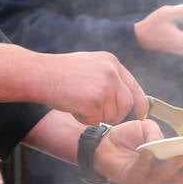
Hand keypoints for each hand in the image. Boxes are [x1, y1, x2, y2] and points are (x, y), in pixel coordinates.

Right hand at [29, 50, 145, 124]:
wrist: (39, 74)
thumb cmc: (59, 72)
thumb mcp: (90, 64)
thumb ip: (108, 75)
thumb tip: (122, 94)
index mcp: (111, 62)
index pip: (134, 86)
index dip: (140, 103)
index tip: (142, 114)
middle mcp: (111, 72)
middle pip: (126, 104)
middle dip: (115, 115)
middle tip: (97, 113)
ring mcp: (104, 86)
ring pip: (111, 115)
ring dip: (96, 116)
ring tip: (78, 103)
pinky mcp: (94, 101)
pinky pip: (96, 121)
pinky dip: (84, 119)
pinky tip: (73, 107)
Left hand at [93, 120, 182, 183]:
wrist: (102, 142)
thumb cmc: (128, 137)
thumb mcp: (146, 128)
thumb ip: (156, 133)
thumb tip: (163, 142)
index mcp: (166, 165)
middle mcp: (157, 174)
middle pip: (179, 177)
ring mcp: (144, 178)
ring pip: (163, 176)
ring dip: (173, 166)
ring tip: (182, 155)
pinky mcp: (129, 177)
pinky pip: (140, 171)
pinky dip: (146, 162)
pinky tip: (150, 152)